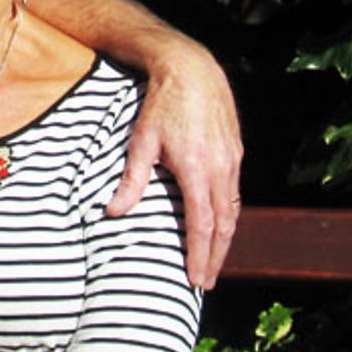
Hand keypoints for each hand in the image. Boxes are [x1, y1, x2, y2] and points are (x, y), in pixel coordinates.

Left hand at [105, 41, 242, 288]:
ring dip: (225, 239)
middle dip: (215, 256)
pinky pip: (235, 193)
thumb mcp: (141, 142)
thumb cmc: (161, 104)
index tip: (195, 279)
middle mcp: (222, 168)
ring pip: (233, 210)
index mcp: (198, 170)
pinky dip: (229, 216)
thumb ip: (131, 180)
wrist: (191, 69)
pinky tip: (221, 225)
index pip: (202, 225)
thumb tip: (114, 212)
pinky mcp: (236, 151)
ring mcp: (233, 160)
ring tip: (214, 261)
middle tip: (206, 283)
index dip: (199, 255)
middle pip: (223, 225)